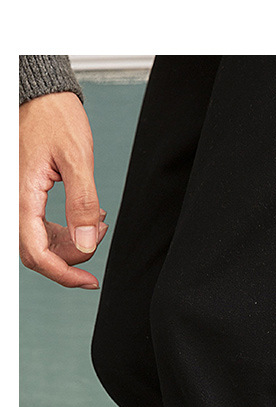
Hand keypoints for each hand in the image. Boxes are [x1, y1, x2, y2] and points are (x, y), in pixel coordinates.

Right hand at [19, 92, 107, 288]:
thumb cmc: (54, 116)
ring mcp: (19, 199)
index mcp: (21, 195)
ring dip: (70, 244)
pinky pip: (41, 227)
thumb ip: (83, 203)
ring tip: (97, 225)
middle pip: (37, 252)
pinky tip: (86, 220)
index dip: (63, 274)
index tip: (89, 281)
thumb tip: (86, 243)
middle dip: (70, 257)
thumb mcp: (77, 158)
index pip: (37, 253)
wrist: (42, 95)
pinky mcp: (27, 195)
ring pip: (40, 242)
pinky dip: (65, 232)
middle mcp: (15, 200)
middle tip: (97, 239)